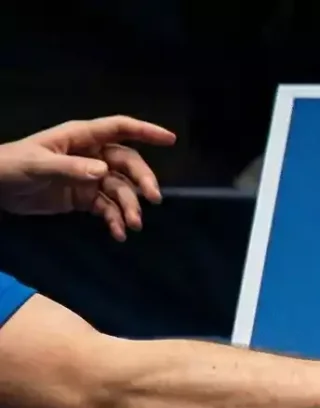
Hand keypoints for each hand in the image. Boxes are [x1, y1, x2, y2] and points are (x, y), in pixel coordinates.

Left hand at [0, 117, 173, 239]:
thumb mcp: (38, 164)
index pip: (119, 129)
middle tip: (153, 199)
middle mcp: (90, 156)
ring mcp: (89, 178)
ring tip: (133, 225)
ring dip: (130, 206)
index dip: (145, 132)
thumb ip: (71, 168)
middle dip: (142, 181)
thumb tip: (104, 173)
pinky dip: (115, 220)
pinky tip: (118, 233)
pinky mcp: (84, 198)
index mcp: (80, 138)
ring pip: (121, 189)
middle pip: (127, 164)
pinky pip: (108, 208)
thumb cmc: (11, 165)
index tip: (170, 140)